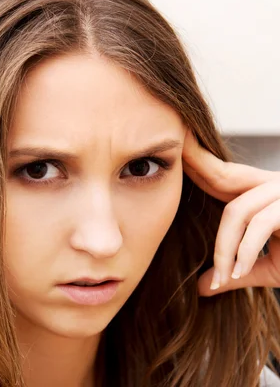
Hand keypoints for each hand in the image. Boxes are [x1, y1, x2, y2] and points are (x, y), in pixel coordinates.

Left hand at [181, 131, 279, 295]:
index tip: (171, 153)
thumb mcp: (270, 268)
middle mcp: (275, 185)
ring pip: (238, 211)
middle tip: (174, 151)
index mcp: (264, 193)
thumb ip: (237, 271)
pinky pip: (261, 224)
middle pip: (223, 174)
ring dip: (225, 247)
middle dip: (195, 163)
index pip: (221, 176)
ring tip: (225, 274)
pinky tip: (237, 271)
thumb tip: (202, 288)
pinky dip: (245, 250)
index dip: (196, 164)